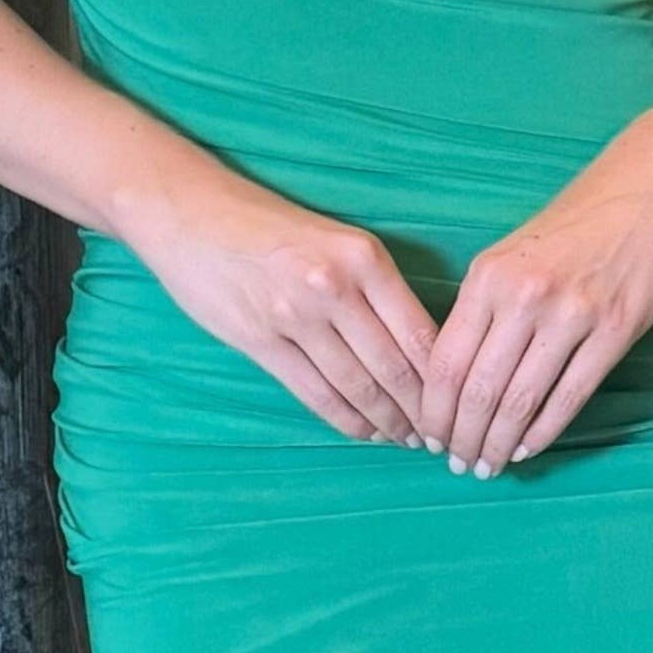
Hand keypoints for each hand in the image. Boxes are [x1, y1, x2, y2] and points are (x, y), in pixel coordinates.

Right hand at [133, 169, 441, 442]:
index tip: (458, 403)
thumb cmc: (270, 227)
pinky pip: (317, 394)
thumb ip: (376, 288)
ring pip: (359, 387)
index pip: (420, 333)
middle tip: (440, 436)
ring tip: (407, 440)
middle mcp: (335, 286)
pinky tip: (366, 432)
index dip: (444, 380)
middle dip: (422, 412)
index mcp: (365, 258)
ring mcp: (296, 316)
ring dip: (388, 422)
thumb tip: (420, 347)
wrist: (194, 213)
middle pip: (395, 368)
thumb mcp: (337, 240)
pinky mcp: (261, 340)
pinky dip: (348, 420)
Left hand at [420, 127, 652, 475]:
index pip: (445, 362)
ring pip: (520, 401)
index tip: (428, 437)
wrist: (648, 187)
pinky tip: (528, 448)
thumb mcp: (510, 253)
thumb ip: (482, 307)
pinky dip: (544, 431)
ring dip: (499, 443)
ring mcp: (572, 316)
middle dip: (461, 437)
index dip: (433, 411)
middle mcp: (523, 297)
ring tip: (488, 466)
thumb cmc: (575, 222)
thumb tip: (453, 376)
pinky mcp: (615, 331)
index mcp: (488, 277)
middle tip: (457, 464)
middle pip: (478, 390)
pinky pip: (570, 397)